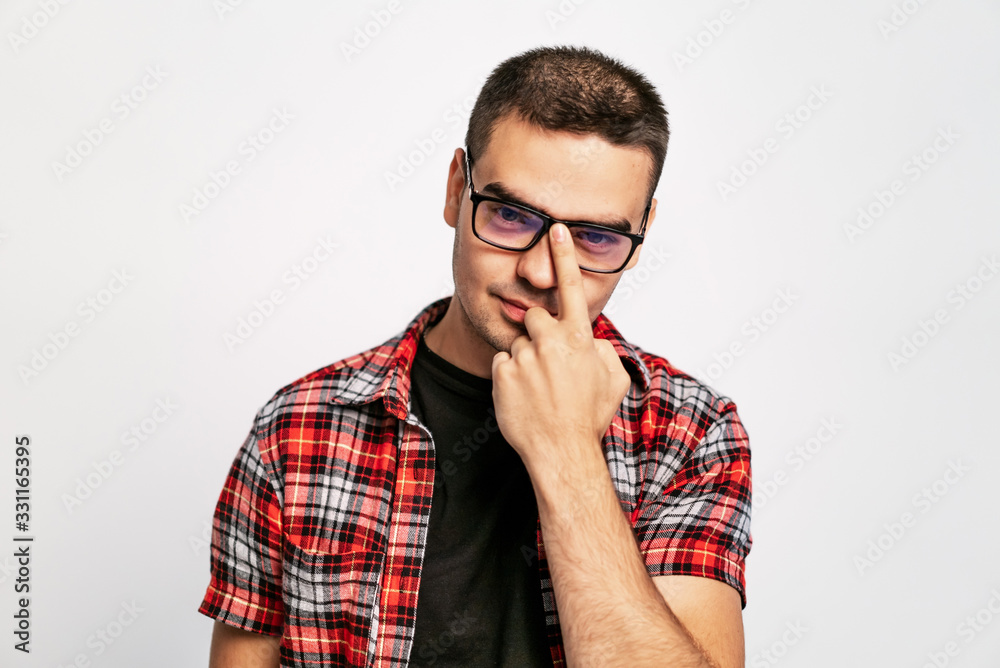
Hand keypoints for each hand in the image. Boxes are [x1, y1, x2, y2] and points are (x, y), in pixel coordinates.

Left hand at [491, 223, 631, 473]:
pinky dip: (510, 378)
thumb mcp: (613, 381)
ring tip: (539, 391)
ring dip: (526, 361)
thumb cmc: (588, 418)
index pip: (571, 288)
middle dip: (539, 335)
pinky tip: (523, 397)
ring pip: (519, 344)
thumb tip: (593, 341)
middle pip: (536, 317)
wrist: (561, 451)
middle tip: (548, 366)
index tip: (556, 229)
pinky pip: (503, 364)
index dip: (565, 257)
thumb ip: (604, 351)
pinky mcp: (502, 373)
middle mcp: (550, 342)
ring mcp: (524, 357)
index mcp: (580, 339)